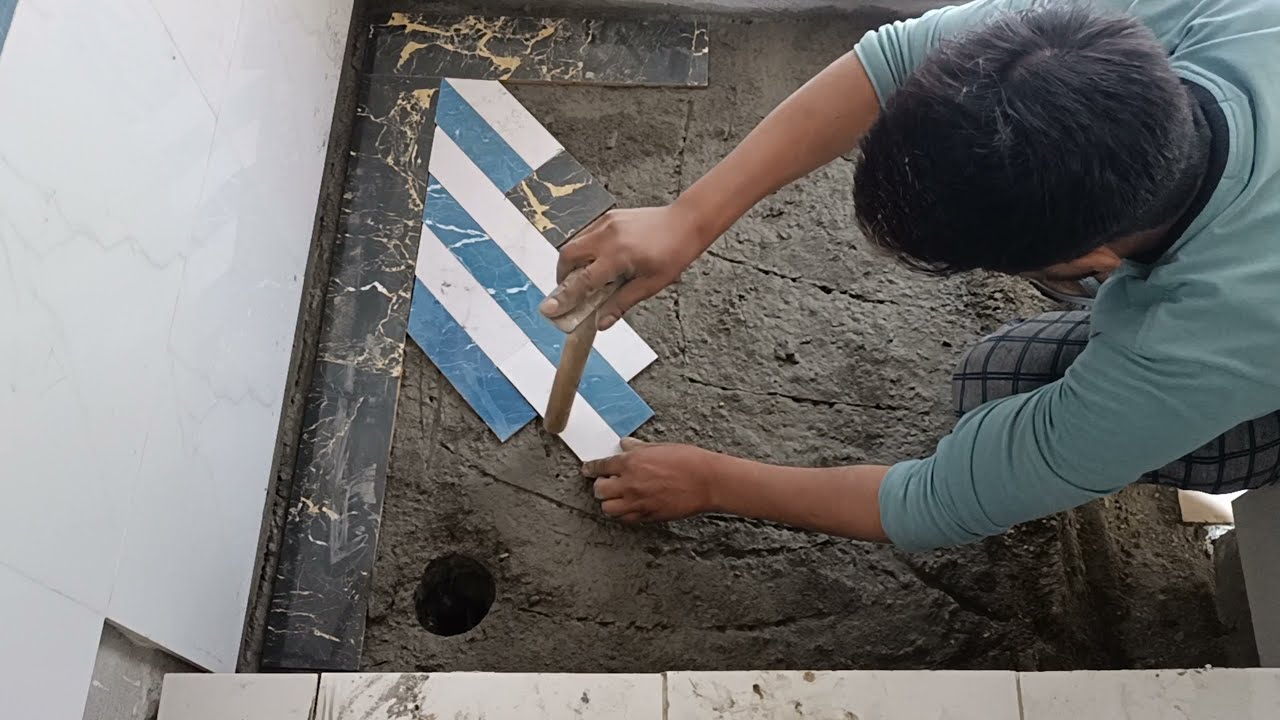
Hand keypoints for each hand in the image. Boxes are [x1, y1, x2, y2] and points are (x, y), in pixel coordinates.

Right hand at [539, 205, 710, 330]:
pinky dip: (583, 250)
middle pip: (568, 256)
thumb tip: (601, 323)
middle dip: (562, 276)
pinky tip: (597, 262)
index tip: (549, 310)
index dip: (564, 297)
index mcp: (619, 255)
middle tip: (568, 293)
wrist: (686, 222)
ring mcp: (606, 223)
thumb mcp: (650, 285)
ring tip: (585, 279)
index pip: (582, 281)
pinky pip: (586, 235)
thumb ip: (621, 303)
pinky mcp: (609, 217)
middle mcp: (608, 236)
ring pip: (574, 243)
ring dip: (572, 263)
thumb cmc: (673, 253)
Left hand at [583, 438, 720, 522]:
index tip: (587, 470)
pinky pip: (626, 518)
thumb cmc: (688, 461)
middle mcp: (630, 483)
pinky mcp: (647, 515)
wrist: (707, 481)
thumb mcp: (660, 447)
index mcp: (631, 462)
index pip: (600, 466)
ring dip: (609, 502)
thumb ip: (638, 448)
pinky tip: (630, 506)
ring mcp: (638, 502)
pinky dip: (624, 513)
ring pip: (608, 508)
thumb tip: (624, 444)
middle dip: (600, 486)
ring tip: (616, 496)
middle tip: (606, 483)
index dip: (590, 468)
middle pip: (599, 491)